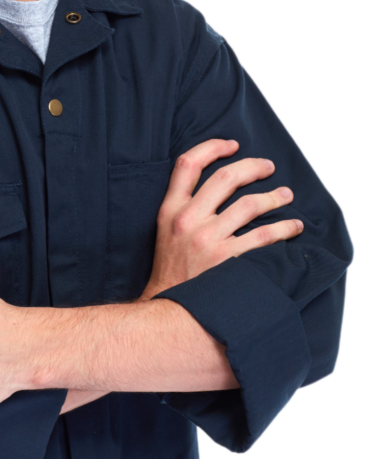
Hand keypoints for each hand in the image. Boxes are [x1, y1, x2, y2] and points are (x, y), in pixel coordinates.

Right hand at [141, 138, 303, 298]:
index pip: (188, 164)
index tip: (232, 145)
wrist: (169, 314)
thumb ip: (184, 208)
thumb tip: (215, 186)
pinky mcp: (228, 261)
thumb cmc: (172, 272)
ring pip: (250, 204)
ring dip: (274, 197)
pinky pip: (264, 237)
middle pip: (225, 177)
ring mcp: (208, 240)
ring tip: (286, 195)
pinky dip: (283, 228)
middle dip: (252, 167)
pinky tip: (293, 227)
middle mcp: (188, 220)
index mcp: (170, 210)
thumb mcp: (164, 232)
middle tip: (268, 167)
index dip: (212, 147)